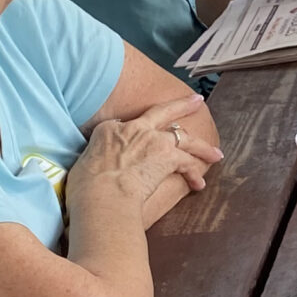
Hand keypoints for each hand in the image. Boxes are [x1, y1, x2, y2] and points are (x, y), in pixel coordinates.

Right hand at [68, 101, 221, 220]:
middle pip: (162, 112)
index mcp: (108, 130)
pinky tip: (198, 184)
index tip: (140, 140)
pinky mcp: (167, 155)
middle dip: (182, 105)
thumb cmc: (85, 189)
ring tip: (215, 153)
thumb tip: (93, 173)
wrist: (101, 195)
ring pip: (184, 137)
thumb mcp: (81, 166)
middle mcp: (133, 128)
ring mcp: (153, 139)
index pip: (126, 125)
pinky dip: (194, 173)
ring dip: (202, 147)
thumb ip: (94, 162)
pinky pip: (187, 162)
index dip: (136, 133)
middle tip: (196, 100)